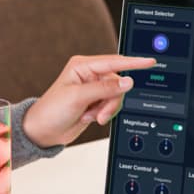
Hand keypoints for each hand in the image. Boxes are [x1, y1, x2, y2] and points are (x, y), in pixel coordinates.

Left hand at [22, 54, 156, 148]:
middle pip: (118, 82)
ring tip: (91, 116)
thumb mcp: (78, 97)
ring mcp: (94, 89)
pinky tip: (90, 117)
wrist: (44, 131)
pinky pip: (112, 106)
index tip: (149, 62)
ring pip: (116, 96)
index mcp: (82, 66)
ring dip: (106, 109)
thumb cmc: (51, 111)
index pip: (113, 62)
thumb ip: (104, 88)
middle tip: (99, 113)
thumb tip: (127, 81)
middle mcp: (89, 75)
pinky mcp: (96, 102)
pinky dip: (104, 114)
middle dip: (111, 100)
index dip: (133, 63)